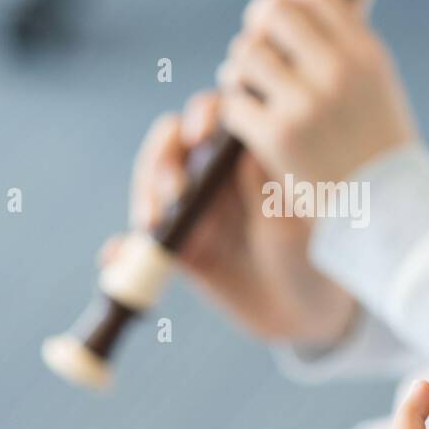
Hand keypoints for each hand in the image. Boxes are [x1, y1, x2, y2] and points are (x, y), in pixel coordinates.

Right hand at [109, 91, 355, 344]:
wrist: (309, 312)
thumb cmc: (312, 255)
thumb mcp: (294, 220)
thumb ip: (266, 187)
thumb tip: (244, 146)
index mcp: (247, 155)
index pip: (216, 117)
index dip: (202, 116)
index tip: (200, 136)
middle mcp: (214, 174)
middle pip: (173, 143)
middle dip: (164, 156)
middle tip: (175, 188)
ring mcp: (191, 210)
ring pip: (151, 185)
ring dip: (143, 195)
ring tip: (153, 223)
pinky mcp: (176, 250)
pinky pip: (139, 244)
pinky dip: (121, 249)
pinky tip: (115, 256)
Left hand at [217, 0, 417, 185]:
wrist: (387, 211)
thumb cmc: (379, 149)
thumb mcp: (378, 85)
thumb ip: (347, 44)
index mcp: (365, 53)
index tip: (275, 2)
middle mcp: (337, 70)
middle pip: (273, 14)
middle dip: (257, 27)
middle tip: (256, 46)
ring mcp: (305, 103)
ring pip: (246, 55)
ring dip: (240, 70)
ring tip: (249, 87)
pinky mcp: (278, 137)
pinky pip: (234, 103)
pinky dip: (235, 109)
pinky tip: (247, 120)